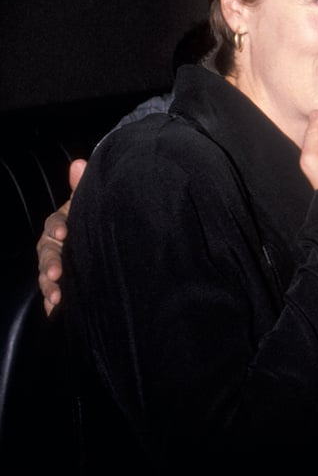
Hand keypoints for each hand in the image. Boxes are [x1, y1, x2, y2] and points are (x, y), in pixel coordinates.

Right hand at [37, 158, 86, 315]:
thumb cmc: (97, 216)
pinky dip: (53, 303)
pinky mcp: (66, 282)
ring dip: (49, 286)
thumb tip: (79, 163)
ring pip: (48, 275)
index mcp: (63, 223)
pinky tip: (55, 312)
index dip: (57, 226)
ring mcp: (60, 263)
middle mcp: (56, 244)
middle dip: (49, 263)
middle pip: (47, 253)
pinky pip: (55, 293)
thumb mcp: (92, 201)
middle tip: (56, 274)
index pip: (54, 223)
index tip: (63, 232)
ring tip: (56, 298)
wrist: (112, 239)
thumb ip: (85, 186)